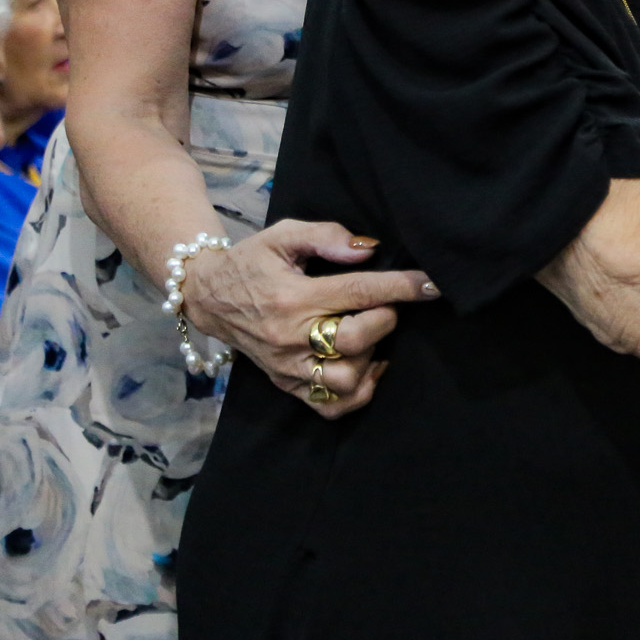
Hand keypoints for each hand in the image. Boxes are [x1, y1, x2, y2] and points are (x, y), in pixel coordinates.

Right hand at [182, 219, 437, 418]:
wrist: (207, 296)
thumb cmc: (252, 261)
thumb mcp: (284, 235)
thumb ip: (327, 237)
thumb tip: (368, 250)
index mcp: (293, 297)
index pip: (359, 292)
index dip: (402, 287)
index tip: (432, 284)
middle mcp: (290, 336)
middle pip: (355, 340)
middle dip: (385, 320)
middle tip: (385, 306)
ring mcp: (287, 366)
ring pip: (345, 380)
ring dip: (370, 358)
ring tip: (370, 336)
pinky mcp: (286, 384)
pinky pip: (328, 405)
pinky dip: (357, 392)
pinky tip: (366, 366)